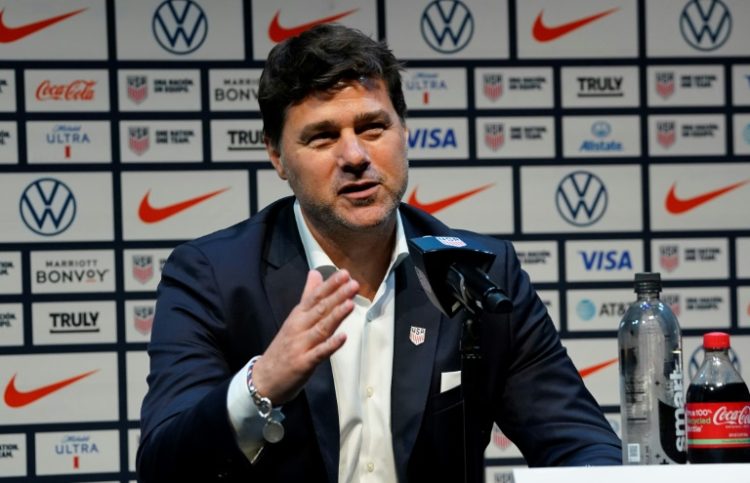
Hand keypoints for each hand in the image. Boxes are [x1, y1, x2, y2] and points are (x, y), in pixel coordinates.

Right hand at [251, 269, 358, 403]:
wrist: (263, 378)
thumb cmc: (283, 347)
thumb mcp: (294, 318)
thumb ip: (307, 295)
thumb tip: (315, 273)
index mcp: (298, 316)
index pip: (315, 296)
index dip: (330, 285)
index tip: (344, 273)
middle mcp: (299, 327)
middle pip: (320, 309)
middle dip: (337, 296)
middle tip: (353, 283)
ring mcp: (301, 345)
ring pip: (321, 328)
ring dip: (335, 315)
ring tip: (350, 303)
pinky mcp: (303, 363)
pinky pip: (319, 353)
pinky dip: (330, 345)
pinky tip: (343, 337)